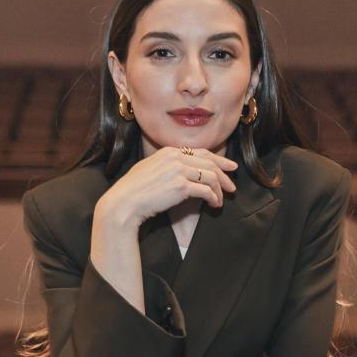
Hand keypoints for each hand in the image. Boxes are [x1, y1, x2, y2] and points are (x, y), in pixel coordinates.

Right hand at [97, 147, 237, 228]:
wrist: (124, 203)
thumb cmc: (132, 190)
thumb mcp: (148, 169)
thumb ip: (166, 165)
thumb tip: (181, 170)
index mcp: (168, 151)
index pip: (200, 152)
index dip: (218, 160)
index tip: (230, 167)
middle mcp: (175, 157)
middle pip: (210, 163)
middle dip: (224, 175)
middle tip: (232, 186)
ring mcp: (179, 170)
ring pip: (211, 176)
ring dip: (219, 190)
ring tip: (221, 200)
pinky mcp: (181, 186)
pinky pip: (206, 190)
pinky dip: (213, 198)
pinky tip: (214, 204)